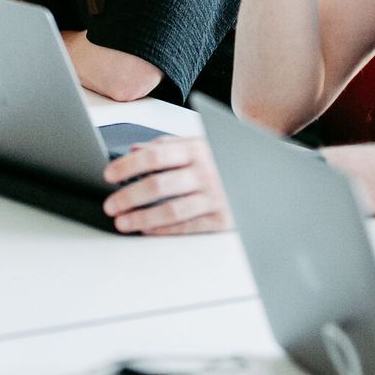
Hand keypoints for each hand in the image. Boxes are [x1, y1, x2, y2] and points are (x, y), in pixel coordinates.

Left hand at [101, 137, 230, 234]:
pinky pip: (188, 226)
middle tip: (110, 204)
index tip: (109, 175)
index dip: (128, 166)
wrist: (265, 175)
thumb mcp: (198, 144)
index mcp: (196, 149)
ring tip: (122, 222)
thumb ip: (166, 146)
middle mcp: (205, 172)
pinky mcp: (222, 219)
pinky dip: (164, 230)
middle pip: (159, 185)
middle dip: (129, 196)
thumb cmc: (226, 159)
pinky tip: (147, 230)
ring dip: (142, 218)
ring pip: (171, 210)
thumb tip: (134, 150)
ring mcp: (215, 196)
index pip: (155, 156)